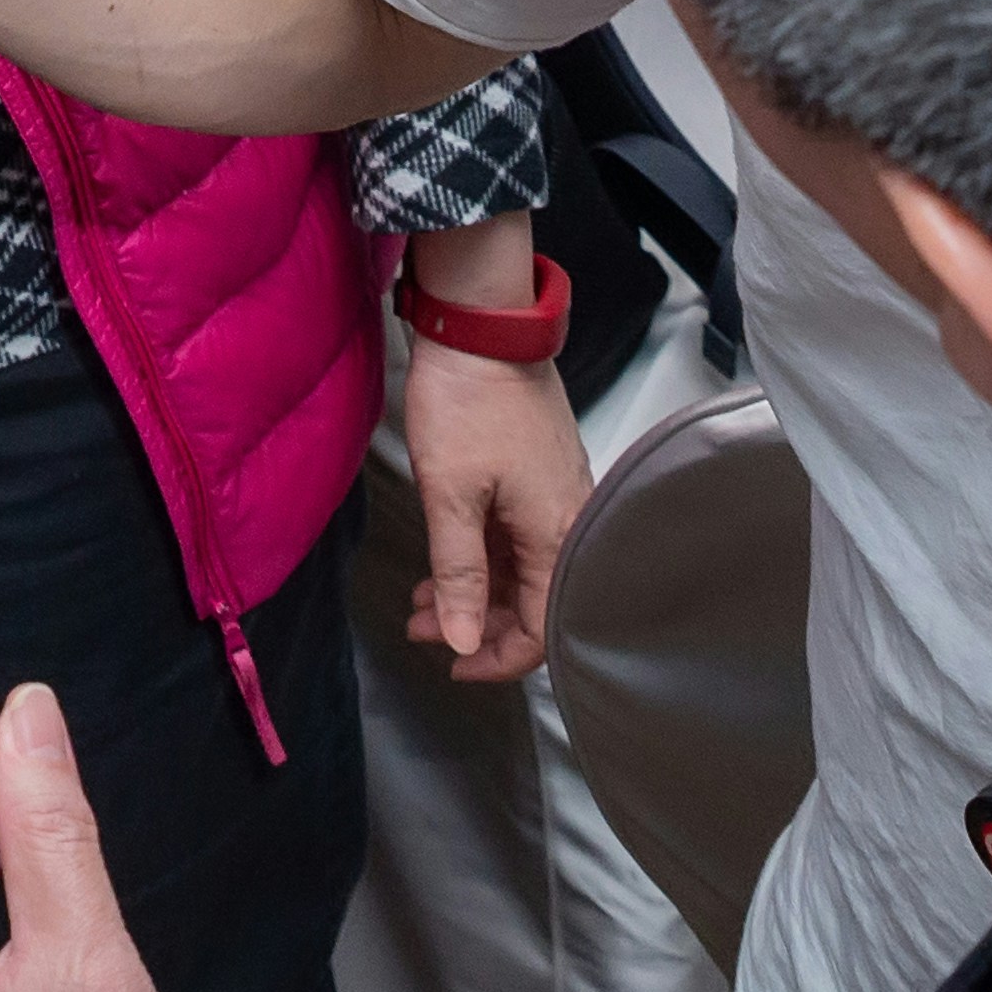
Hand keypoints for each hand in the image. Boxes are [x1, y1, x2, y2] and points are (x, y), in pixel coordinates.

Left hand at [396, 313, 591, 684]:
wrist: (480, 327)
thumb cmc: (468, 405)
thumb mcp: (451, 495)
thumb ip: (459, 573)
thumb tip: (464, 642)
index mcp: (560, 534)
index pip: (544, 627)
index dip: (499, 657)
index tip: (453, 665)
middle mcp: (568, 522)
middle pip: (534, 601)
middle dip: (478, 624)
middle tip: (424, 630)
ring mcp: (554, 497)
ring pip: (521, 569)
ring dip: (474, 590)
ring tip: (422, 601)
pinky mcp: (537, 476)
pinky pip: (516, 537)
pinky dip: (480, 556)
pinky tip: (443, 561)